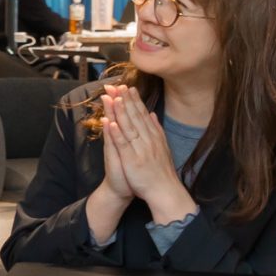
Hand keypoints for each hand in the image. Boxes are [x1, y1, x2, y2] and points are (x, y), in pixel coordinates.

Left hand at [102, 88, 195, 220]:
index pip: (143, 114)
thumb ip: (157, 130)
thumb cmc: (161, 171)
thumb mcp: (162, 146)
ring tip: (114, 96)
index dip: (135, 100)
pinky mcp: (132, 159)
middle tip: (117, 84)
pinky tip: (111, 121)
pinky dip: (117, 132)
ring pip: (129, 126)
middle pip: (135, 116)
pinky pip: (123, 144)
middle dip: (126, 100)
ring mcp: (140, 149)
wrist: (165, 191)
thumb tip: (153, 114)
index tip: (128, 86)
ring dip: (121, 111)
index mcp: (154, 136)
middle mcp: (148, 140)